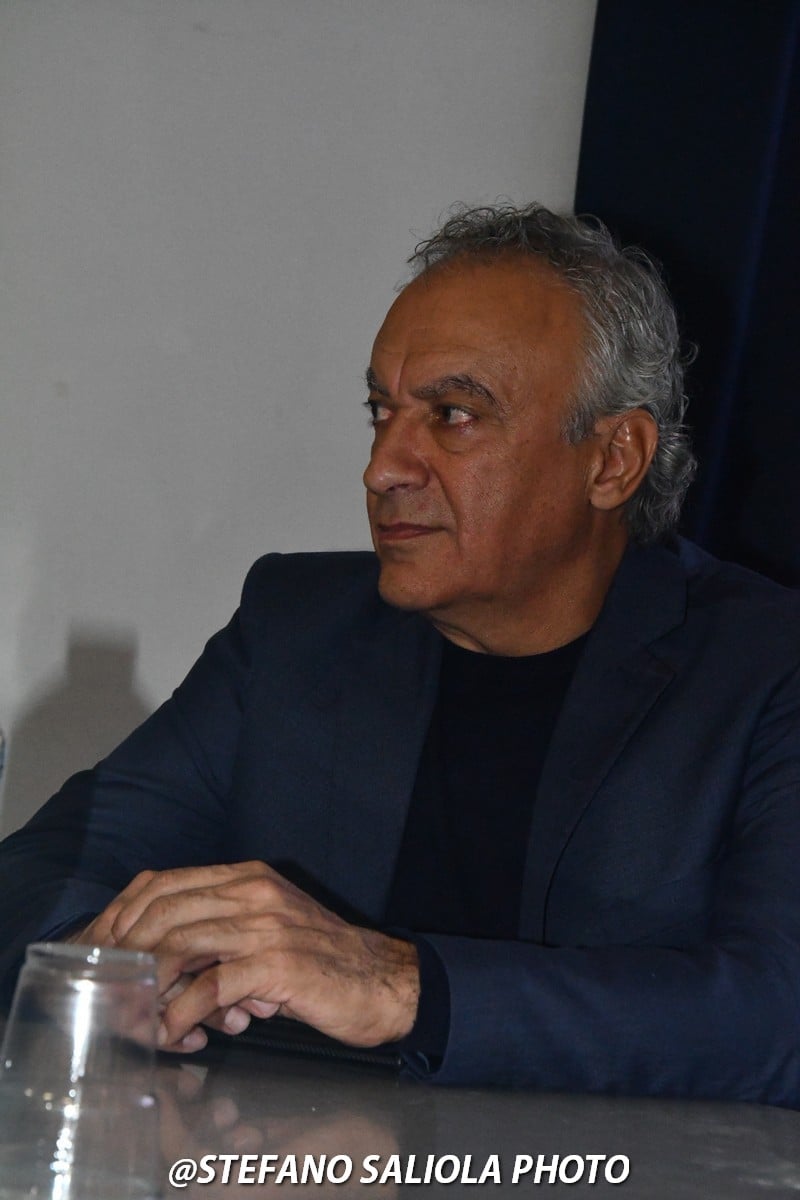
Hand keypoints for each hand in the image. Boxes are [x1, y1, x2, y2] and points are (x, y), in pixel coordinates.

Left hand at [93, 861, 419, 1051]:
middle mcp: (253, 892)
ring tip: (133, 1017)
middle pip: (163, 911)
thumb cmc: (323, 962)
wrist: (384, 981)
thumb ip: (219, 937)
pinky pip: (211, 987)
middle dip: (126, 954)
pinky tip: (170, 1033)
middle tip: (110, 991)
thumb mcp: (267, 932)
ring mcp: (266, 926)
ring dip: (147, 987)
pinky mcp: (278, 965)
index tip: (103, 952)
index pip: (164, 882)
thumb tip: (162, 969)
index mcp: (248, 877)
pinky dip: (181, 1013)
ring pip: (180, 946)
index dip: (124, 916)